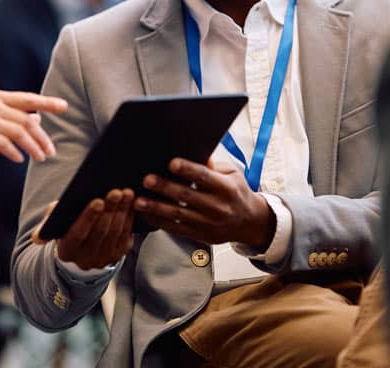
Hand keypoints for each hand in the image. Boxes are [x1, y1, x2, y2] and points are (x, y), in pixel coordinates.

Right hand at [0, 90, 65, 164]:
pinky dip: (14, 152)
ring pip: (18, 132)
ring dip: (32, 147)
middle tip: (51, 151)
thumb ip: (12, 117)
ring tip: (40, 158)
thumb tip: (38, 120)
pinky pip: (3, 143)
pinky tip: (19, 159)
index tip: (64, 106)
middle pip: (26, 119)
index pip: (28, 99)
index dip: (47, 103)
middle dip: (42, 137)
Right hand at [33, 190, 135, 270]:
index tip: (98, 200)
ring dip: (122, 211)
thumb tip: (38, 238)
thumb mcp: (54, 223)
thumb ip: (48, 223)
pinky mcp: (118, 255)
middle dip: (109, 209)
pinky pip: (126, 234)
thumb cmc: (66, 227)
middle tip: (116, 191)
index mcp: (67, 251)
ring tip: (126, 192)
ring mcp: (104, 259)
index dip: (88, 217)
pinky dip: (129, 217)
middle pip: (100, 231)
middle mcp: (85, 260)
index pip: (78, 233)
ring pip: (115, 232)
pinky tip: (131, 202)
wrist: (80, 248)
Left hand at [134, 158, 275, 248]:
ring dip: (156, 207)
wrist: (250, 222)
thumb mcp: (233, 174)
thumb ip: (214, 165)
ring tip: (139, 201)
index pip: (205, 177)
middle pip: (187, 196)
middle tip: (147, 180)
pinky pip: (177, 229)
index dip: (188, 169)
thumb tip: (198, 154)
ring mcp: (209, 224)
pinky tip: (146, 214)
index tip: (172, 163)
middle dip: (165, 187)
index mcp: (226, 188)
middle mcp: (218, 207)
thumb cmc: (236, 192)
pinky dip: (159, 222)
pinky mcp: (202, 236)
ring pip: (179, 215)